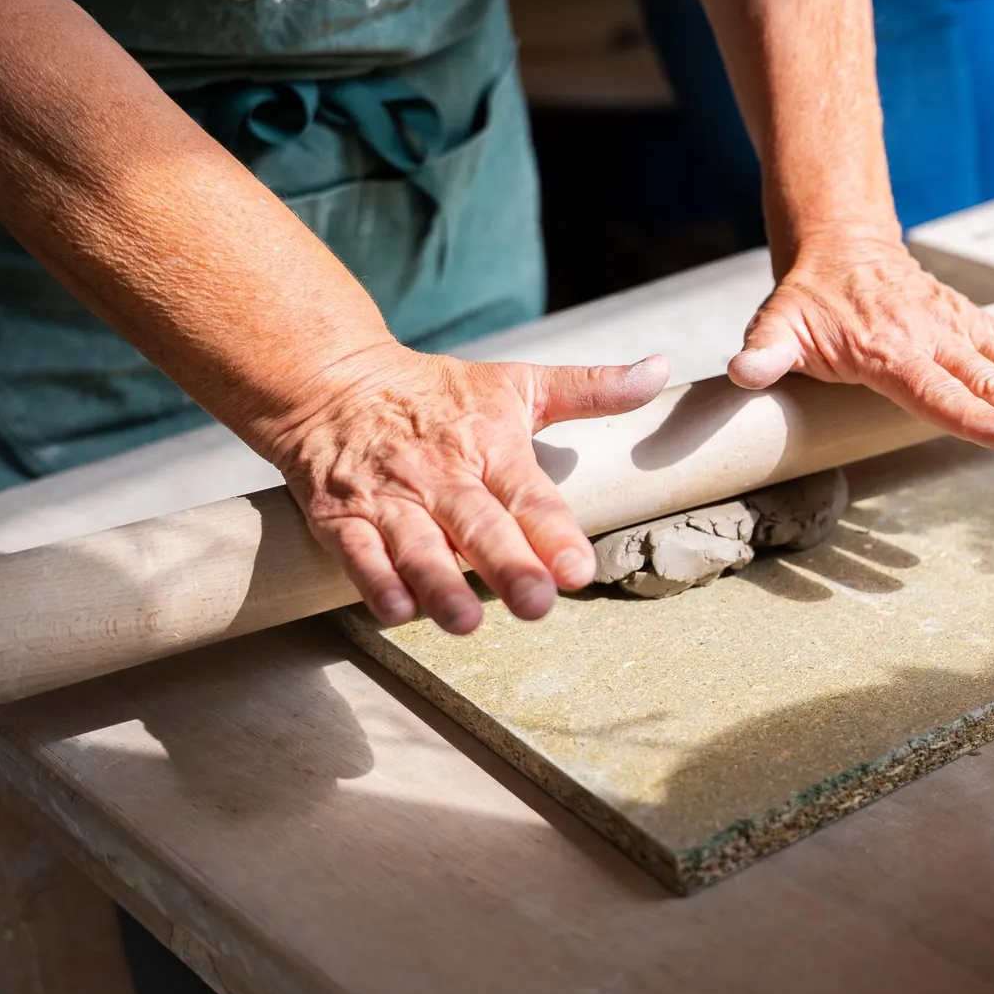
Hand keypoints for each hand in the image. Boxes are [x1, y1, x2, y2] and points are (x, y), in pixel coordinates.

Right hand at [259, 343, 668, 632]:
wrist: (335, 377)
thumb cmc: (439, 392)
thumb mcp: (518, 383)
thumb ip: (592, 388)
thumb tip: (658, 373)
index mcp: (490, 444)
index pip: (529, 494)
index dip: (555, 533)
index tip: (579, 569)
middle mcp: (442, 473)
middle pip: (479, 525)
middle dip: (508, 566)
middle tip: (536, 604)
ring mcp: (390, 497)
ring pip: (418, 546)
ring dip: (441, 584)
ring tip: (466, 621)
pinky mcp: (341, 516)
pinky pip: (358, 552)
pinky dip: (375, 581)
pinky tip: (397, 609)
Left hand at [728, 236, 993, 448]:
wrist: (840, 242)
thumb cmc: (808, 297)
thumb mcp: (778, 322)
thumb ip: (764, 350)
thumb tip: (742, 371)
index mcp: (892, 352)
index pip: (942, 394)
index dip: (980, 419)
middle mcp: (934, 340)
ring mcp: (957, 329)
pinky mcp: (970, 323)